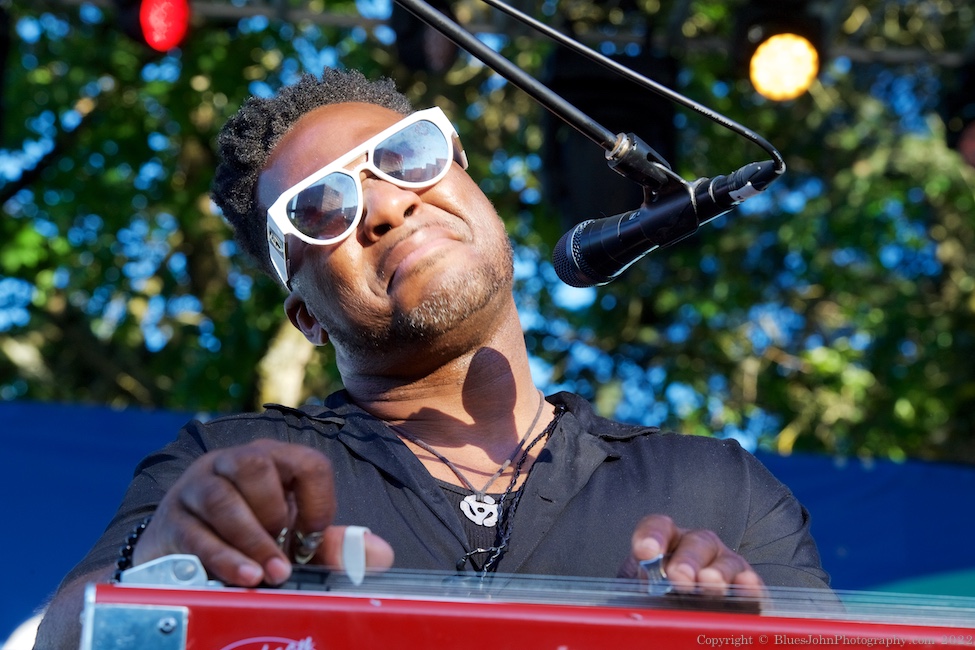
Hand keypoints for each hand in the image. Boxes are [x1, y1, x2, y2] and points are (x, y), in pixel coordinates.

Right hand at [132, 439, 393, 585]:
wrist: (185, 548)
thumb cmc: (252, 535)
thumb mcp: (294, 538)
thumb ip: (334, 545)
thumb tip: (381, 554)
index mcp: (273, 459)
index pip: (308, 462)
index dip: (318, 501)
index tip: (313, 536)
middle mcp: (232, 462)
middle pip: (255, 465)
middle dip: (275, 511)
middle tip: (285, 551)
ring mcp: (198, 486)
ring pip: (222, 497)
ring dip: (252, 540)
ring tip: (270, 575)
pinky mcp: (172, 519)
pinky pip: (197, 533)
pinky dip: (224, 558)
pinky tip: (246, 577)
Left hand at [619, 514, 765, 596]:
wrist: (684, 617)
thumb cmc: (661, 602)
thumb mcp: (644, 591)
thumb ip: (643, 585)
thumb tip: (641, 589)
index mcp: (667, 542)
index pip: (658, 527)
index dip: (652, 536)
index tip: (645, 552)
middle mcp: (699, 548)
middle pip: (696, 543)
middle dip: (687, 560)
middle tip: (678, 577)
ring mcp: (726, 564)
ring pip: (725, 562)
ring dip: (717, 573)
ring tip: (709, 582)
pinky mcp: (748, 587)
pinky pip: (751, 584)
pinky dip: (749, 586)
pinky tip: (745, 588)